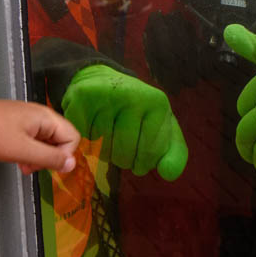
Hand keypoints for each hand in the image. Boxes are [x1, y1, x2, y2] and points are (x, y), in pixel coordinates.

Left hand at [0, 100, 81, 174]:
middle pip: (60, 139)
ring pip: (46, 140)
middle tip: (30, 167)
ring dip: (38, 156)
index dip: (64, 156)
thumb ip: (49, 158)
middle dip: (50, 157)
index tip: (44, 166)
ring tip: (21, 165)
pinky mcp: (17, 121)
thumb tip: (72, 164)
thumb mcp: (22, 151)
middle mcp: (40, 114)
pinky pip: (33, 138)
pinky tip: (14, 156)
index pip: (73, 137)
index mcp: (46, 117)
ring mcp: (28, 117)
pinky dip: (28, 150)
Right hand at [61, 65, 187, 179]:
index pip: (150, 154)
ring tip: (107, 133)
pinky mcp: (82, 97)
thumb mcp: (160, 128)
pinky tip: (91, 128)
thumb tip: (169, 174)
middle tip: (121, 143)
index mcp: (157, 103)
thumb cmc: (136, 112)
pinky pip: (82, 138)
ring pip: (101, 149)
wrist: (103, 82)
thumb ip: (173, 153)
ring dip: (103, 150)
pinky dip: (85, 141)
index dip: (142, 163)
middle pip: (124, 154)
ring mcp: (106, 95)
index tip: (139, 152)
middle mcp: (134, 95)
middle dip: (122, 159)